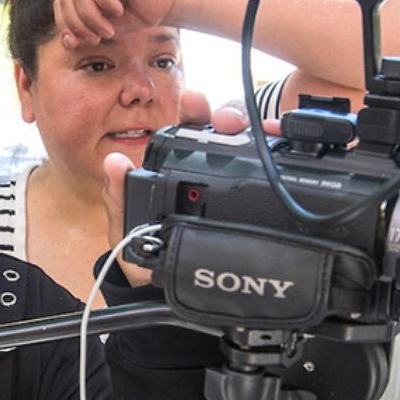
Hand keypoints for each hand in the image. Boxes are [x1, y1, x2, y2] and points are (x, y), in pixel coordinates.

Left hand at [53, 0, 181, 47]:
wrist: (169, 3)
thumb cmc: (137, 13)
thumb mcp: (104, 27)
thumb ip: (83, 31)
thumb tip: (67, 41)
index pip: (60, 2)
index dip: (66, 25)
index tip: (81, 42)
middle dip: (79, 24)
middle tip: (97, 38)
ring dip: (92, 18)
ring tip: (108, 30)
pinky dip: (106, 4)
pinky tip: (119, 11)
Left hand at [99, 99, 279, 286]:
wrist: (170, 300)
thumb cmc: (146, 262)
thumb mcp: (127, 230)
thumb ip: (118, 198)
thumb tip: (113, 161)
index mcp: (179, 169)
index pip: (190, 130)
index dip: (195, 111)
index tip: (194, 100)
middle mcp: (211, 172)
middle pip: (228, 131)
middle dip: (232, 115)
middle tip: (228, 120)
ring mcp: (238, 189)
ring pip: (256, 148)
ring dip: (261, 133)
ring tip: (263, 132)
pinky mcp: (261, 208)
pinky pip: (278, 176)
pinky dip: (285, 157)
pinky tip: (286, 149)